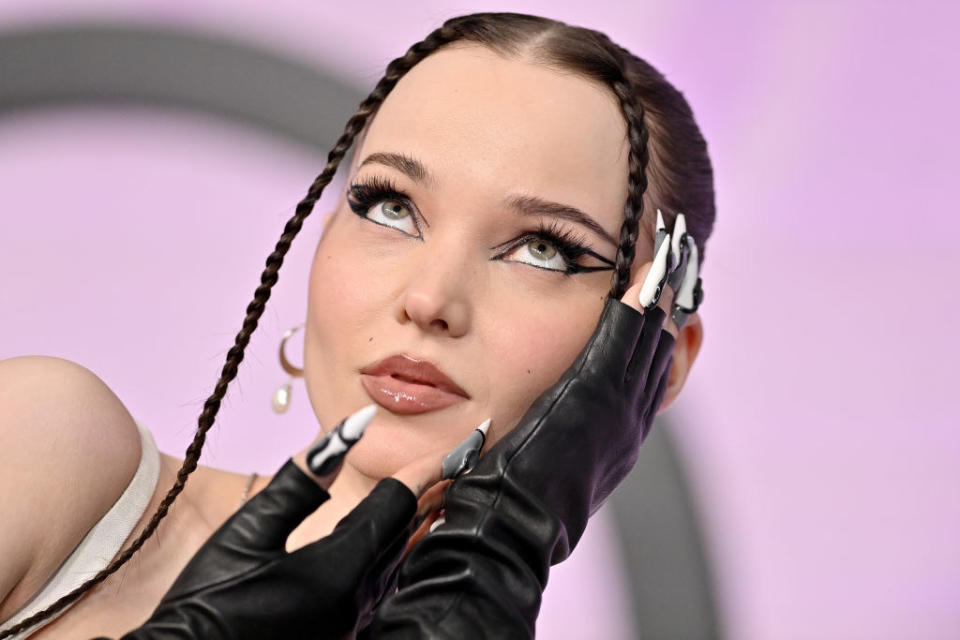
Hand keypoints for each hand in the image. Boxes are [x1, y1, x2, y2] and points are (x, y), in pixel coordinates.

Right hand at [104, 406, 486, 639]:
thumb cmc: (204, 604)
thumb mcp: (247, 534)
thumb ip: (302, 481)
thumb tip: (349, 432)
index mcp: (338, 569)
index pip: (399, 503)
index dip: (433, 465)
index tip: (469, 437)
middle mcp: (358, 601)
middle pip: (412, 532)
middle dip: (443, 488)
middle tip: (473, 451)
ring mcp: (354, 623)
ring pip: (404, 560)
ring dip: (428, 518)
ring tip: (451, 482)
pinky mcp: (345, 634)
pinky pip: (386, 583)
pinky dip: (403, 549)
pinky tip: (409, 534)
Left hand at [361, 212, 702, 638]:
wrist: (500, 529)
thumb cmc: (498, 495)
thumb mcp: (532, 453)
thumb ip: (544, 424)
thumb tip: (527, 405)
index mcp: (610, 436)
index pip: (644, 370)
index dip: (653, 326)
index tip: (657, 284)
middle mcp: (626, 425)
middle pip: (659, 350)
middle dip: (668, 301)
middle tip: (676, 252)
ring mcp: (619, 416)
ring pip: (652, 343)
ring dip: (662, 295)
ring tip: (670, 248)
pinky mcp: (598, 403)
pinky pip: (627, 345)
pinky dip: (640, 309)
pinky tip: (646, 270)